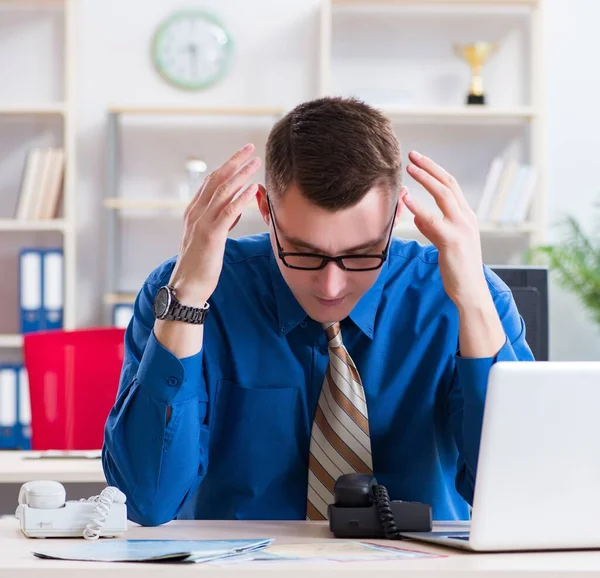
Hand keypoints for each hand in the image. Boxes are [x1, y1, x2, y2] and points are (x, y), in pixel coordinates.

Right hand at [168, 143, 260, 305]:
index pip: (211, 181)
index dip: (227, 165)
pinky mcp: (211, 235)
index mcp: (194, 211)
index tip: (242, 154)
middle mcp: (195, 212)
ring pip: (222, 191)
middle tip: (250, 148)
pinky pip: (228, 212)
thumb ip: (221, 220)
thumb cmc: (201, 265)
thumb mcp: (211, 238)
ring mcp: (201, 223)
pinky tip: (252, 187)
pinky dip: (241, 198)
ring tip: (255, 162)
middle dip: (234, 162)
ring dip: (240, 174)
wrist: (187, 287)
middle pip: (216, 179)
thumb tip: (236, 208)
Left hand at [403, 150, 488, 307]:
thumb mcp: (445, 243)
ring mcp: (461, 228)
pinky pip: (434, 220)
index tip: (418, 160)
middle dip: (430, 166)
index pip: (451, 185)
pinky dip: (419, 207)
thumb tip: (417, 215)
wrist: (470, 291)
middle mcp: (466, 218)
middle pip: (448, 183)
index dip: (434, 170)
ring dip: (426, 178)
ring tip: (409, 168)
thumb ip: (432, 227)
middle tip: (412, 155)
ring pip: (444, 195)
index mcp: (466, 217)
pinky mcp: (452, 241)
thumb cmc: (457, 269)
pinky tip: (407, 199)